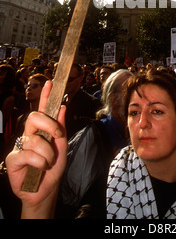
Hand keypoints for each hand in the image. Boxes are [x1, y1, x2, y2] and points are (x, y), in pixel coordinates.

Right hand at [5, 80, 66, 217]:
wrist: (45, 191)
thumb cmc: (52, 170)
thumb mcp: (62, 149)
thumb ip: (61, 130)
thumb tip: (63, 108)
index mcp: (42, 130)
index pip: (43, 110)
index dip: (45, 96)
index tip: (51, 82)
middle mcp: (30, 135)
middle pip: (34, 117)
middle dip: (48, 123)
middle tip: (56, 134)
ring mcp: (21, 146)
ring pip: (35, 140)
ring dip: (47, 153)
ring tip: (48, 163)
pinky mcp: (13, 159)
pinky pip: (28, 154)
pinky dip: (39, 162)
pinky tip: (40, 168)